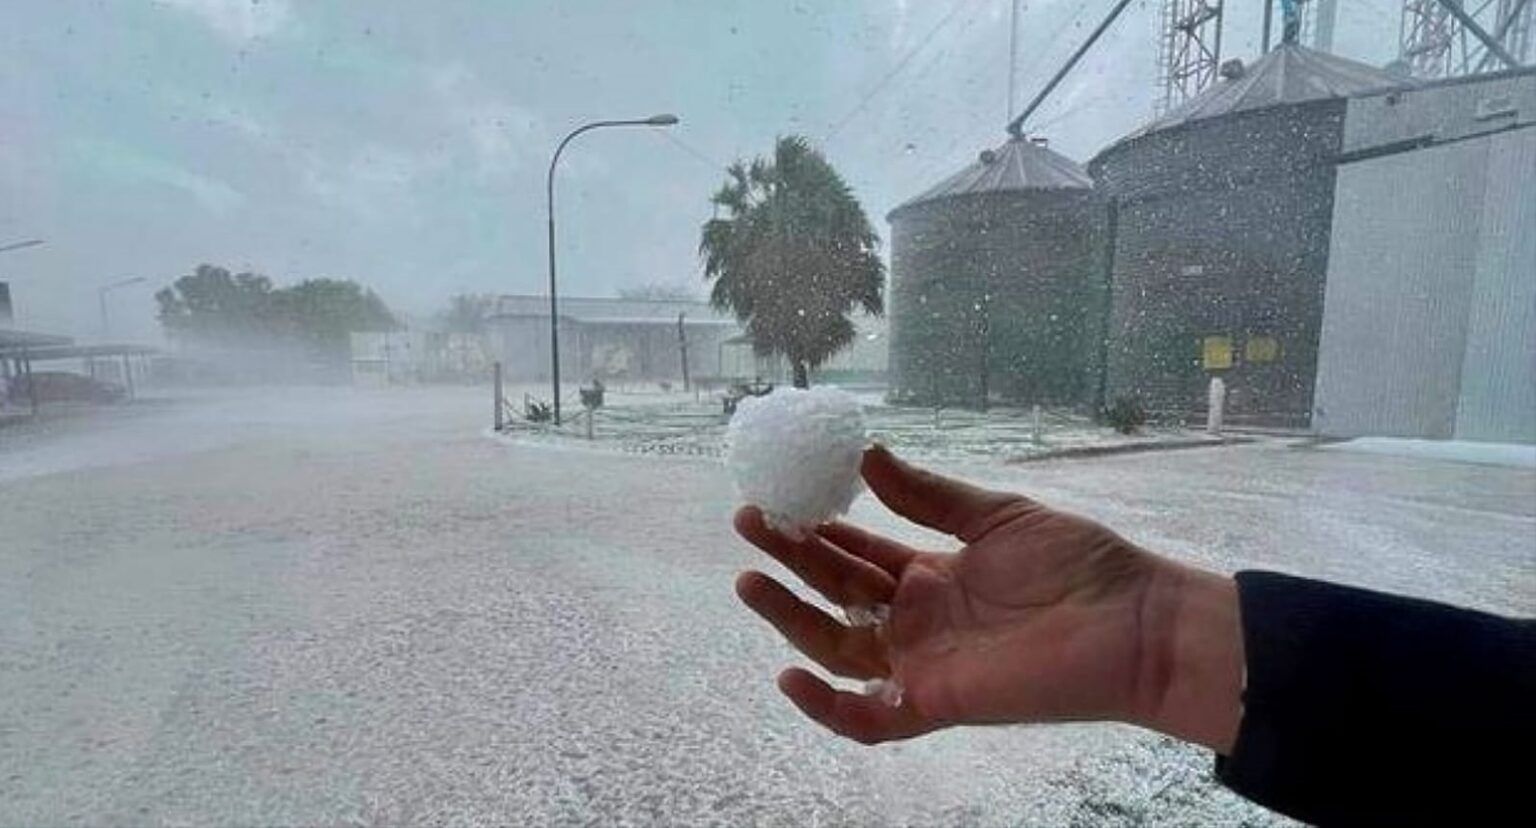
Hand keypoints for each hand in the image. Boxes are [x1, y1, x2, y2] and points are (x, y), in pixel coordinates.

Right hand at [734, 445, 1241, 750]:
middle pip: (835, 591)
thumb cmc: (1080, 565)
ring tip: (748, 579)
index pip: (857, 551)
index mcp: (931, 573)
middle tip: (749, 521)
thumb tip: (867, 455)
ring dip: (789, 618)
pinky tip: (788, 675)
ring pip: (836, 647)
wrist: (1138, 622)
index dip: (817, 527)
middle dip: (790, 559)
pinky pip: (869, 717)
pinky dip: (827, 706)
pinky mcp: (937, 701)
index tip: (779, 496)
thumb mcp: (996, 515)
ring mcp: (922, 663)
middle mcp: (917, 619)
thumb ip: (930, 496)